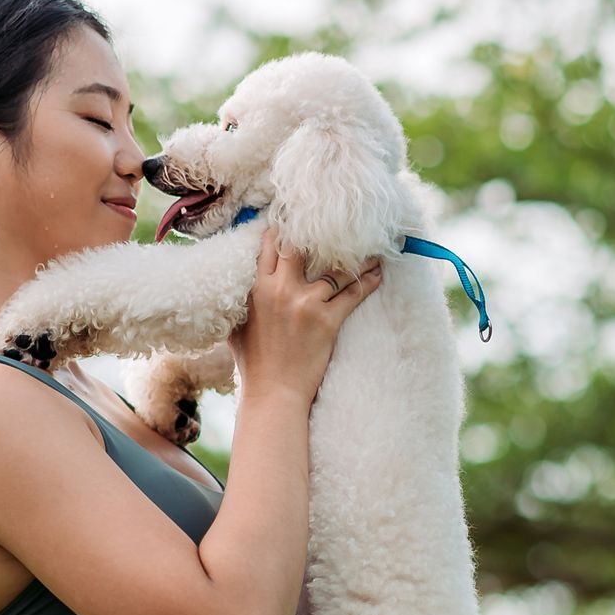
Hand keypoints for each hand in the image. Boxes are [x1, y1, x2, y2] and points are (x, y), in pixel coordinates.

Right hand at [227, 225, 383, 403]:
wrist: (273, 393)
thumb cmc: (253, 363)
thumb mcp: (236, 325)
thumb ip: (240, 298)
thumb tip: (241, 279)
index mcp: (255, 288)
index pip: (270, 245)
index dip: (285, 229)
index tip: (297, 222)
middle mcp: (280, 289)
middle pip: (300, 246)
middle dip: (316, 234)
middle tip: (334, 226)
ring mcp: (306, 303)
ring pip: (334, 268)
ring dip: (353, 257)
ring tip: (368, 248)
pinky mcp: (328, 321)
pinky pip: (353, 293)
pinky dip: (368, 281)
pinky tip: (379, 271)